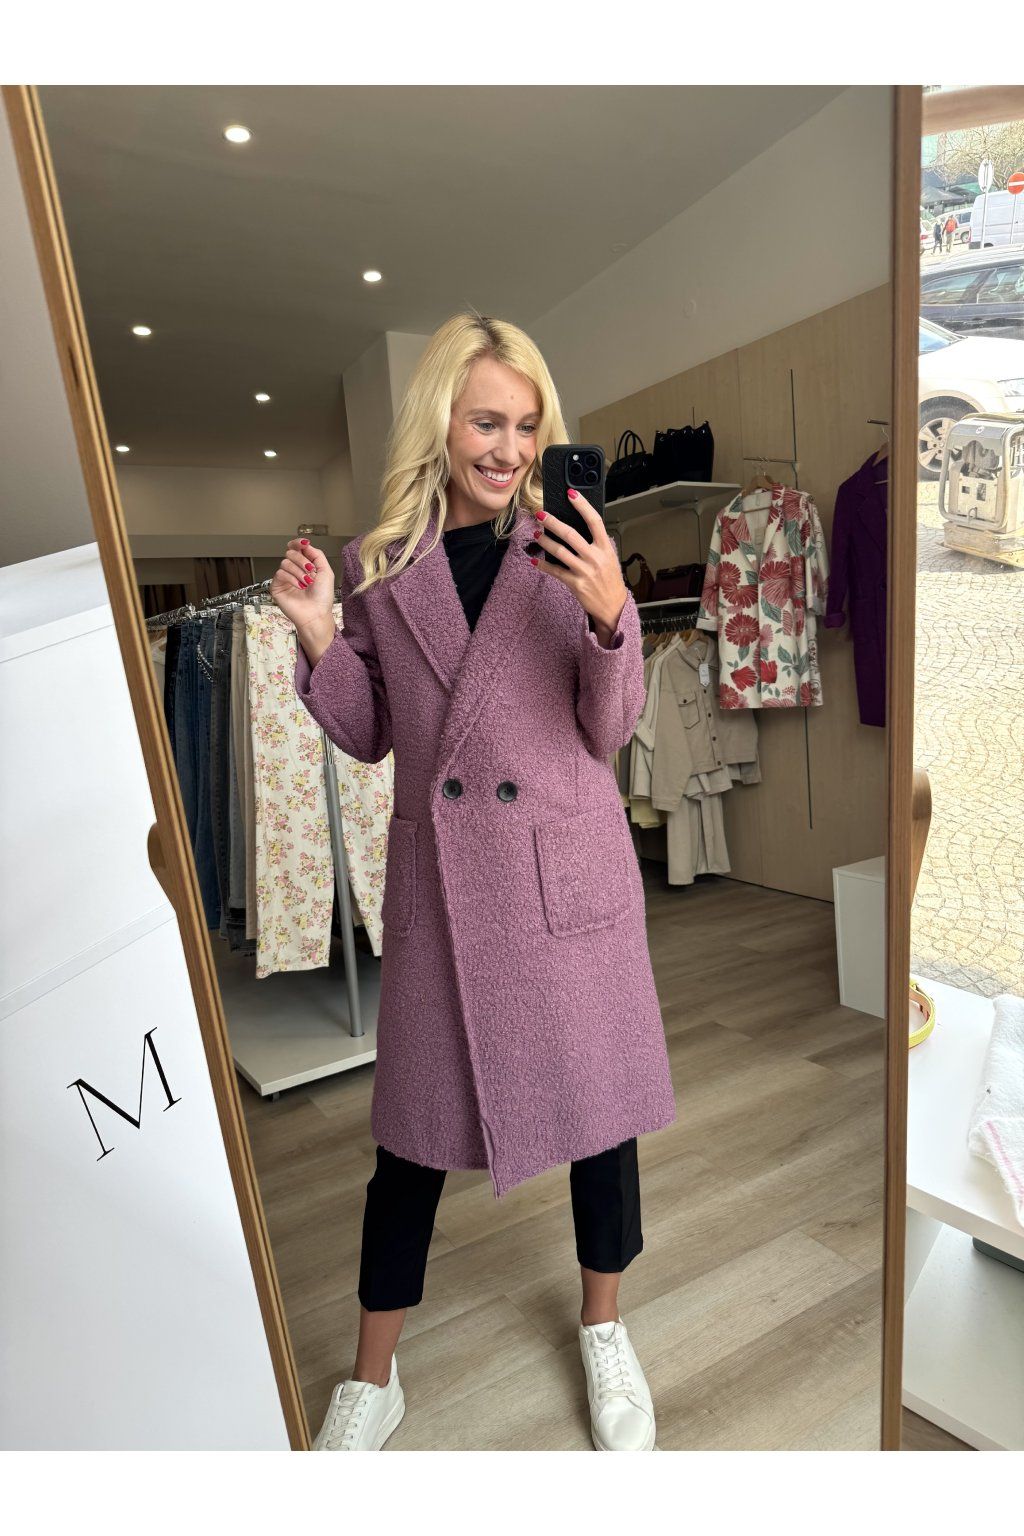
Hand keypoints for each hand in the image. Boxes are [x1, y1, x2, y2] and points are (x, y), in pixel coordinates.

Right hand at [271, 538, 335, 633]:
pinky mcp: (277, 586)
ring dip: (298, 572)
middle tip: (309, 571)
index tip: (303, 544)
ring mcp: (285, 579)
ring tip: (306, 583)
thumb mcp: (326, 571)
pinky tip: (298, 586)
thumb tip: (306, 544)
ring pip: (285, 562)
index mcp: (305, 566)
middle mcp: (294, 571)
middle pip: (291, 553)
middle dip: (302, 560)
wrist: (316, 614)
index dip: (298, 543)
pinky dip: (291, 578)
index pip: (297, 549)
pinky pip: (279, 573)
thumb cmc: (322, 598)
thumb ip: (317, 555)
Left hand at [530, 491, 628, 637]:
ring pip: (560, 551)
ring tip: (536, 534)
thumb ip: (595, 544)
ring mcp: (584, 571)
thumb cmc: (609, 579)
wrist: (613, 606)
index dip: (582, 506)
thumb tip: (577, 528)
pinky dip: (543, 565)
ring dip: (544, 541)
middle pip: (571, 534)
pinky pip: (555, 571)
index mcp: (605, 547)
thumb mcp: (609, 557)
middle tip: (540, 514)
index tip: (571, 493)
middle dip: (553, 522)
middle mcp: (595, 557)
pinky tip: (534, 561)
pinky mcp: (575, 584)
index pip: (594, 521)